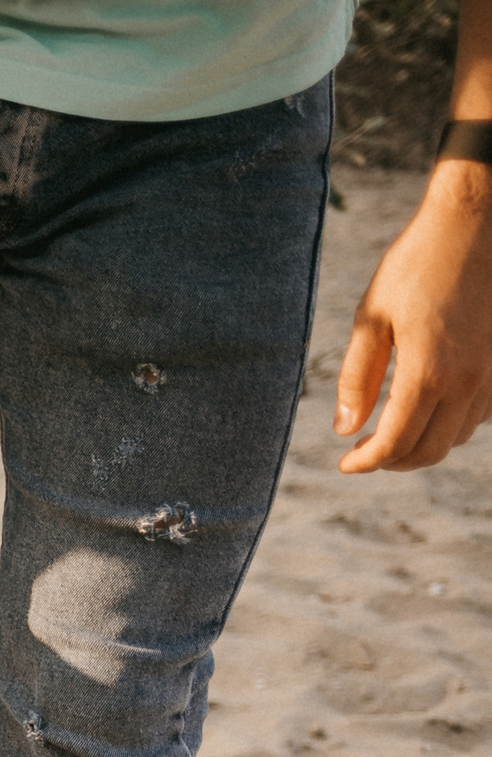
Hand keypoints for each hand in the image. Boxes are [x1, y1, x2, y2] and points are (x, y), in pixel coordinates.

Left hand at [335, 163, 491, 472]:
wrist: (476, 224)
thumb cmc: (416, 266)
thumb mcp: (372, 319)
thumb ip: (357, 378)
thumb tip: (346, 429)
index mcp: (429, 372)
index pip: (395, 443)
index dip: (366, 462)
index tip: (345, 464)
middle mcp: (468, 381)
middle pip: (429, 450)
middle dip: (393, 461)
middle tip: (365, 453)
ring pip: (458, 436)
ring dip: (423, 443)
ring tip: (392, 431)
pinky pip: (481, 414)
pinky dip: (452, 423)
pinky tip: (430, 407)